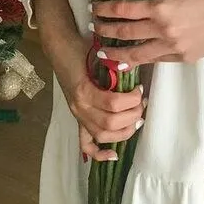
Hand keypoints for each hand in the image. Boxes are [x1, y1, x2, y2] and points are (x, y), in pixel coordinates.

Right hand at [32, 0, 146, 162]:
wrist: (60, 48)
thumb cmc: (81, 48)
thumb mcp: (100, 55)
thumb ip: (116, 66)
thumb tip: (137, 73)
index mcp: (84, 90)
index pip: (113, 104)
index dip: (132, 99)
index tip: (140, 89)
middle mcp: (79, 107)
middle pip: (110, 124)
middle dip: (132, 116)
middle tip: (142, 103)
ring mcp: (77, 115)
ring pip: (102, 136)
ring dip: (124, 131)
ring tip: (137, 118)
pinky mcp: (77, 118)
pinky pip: (86, 144)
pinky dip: (99, 154)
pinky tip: (114, 155)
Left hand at [91, 0, 203, 66]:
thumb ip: (160, 1)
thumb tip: (143, 8)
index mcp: (161, 7)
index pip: (124, 10)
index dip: (106, 10)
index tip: (95, 9)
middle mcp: (163, 30)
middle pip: (125, 33)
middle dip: (105, 32)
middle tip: (93, 30)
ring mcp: (173, 47)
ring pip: (137, 54)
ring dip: (117, 53)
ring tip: (103, 53)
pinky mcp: (184, 58)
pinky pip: (157, 59)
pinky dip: (142, 60)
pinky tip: (133, 59)